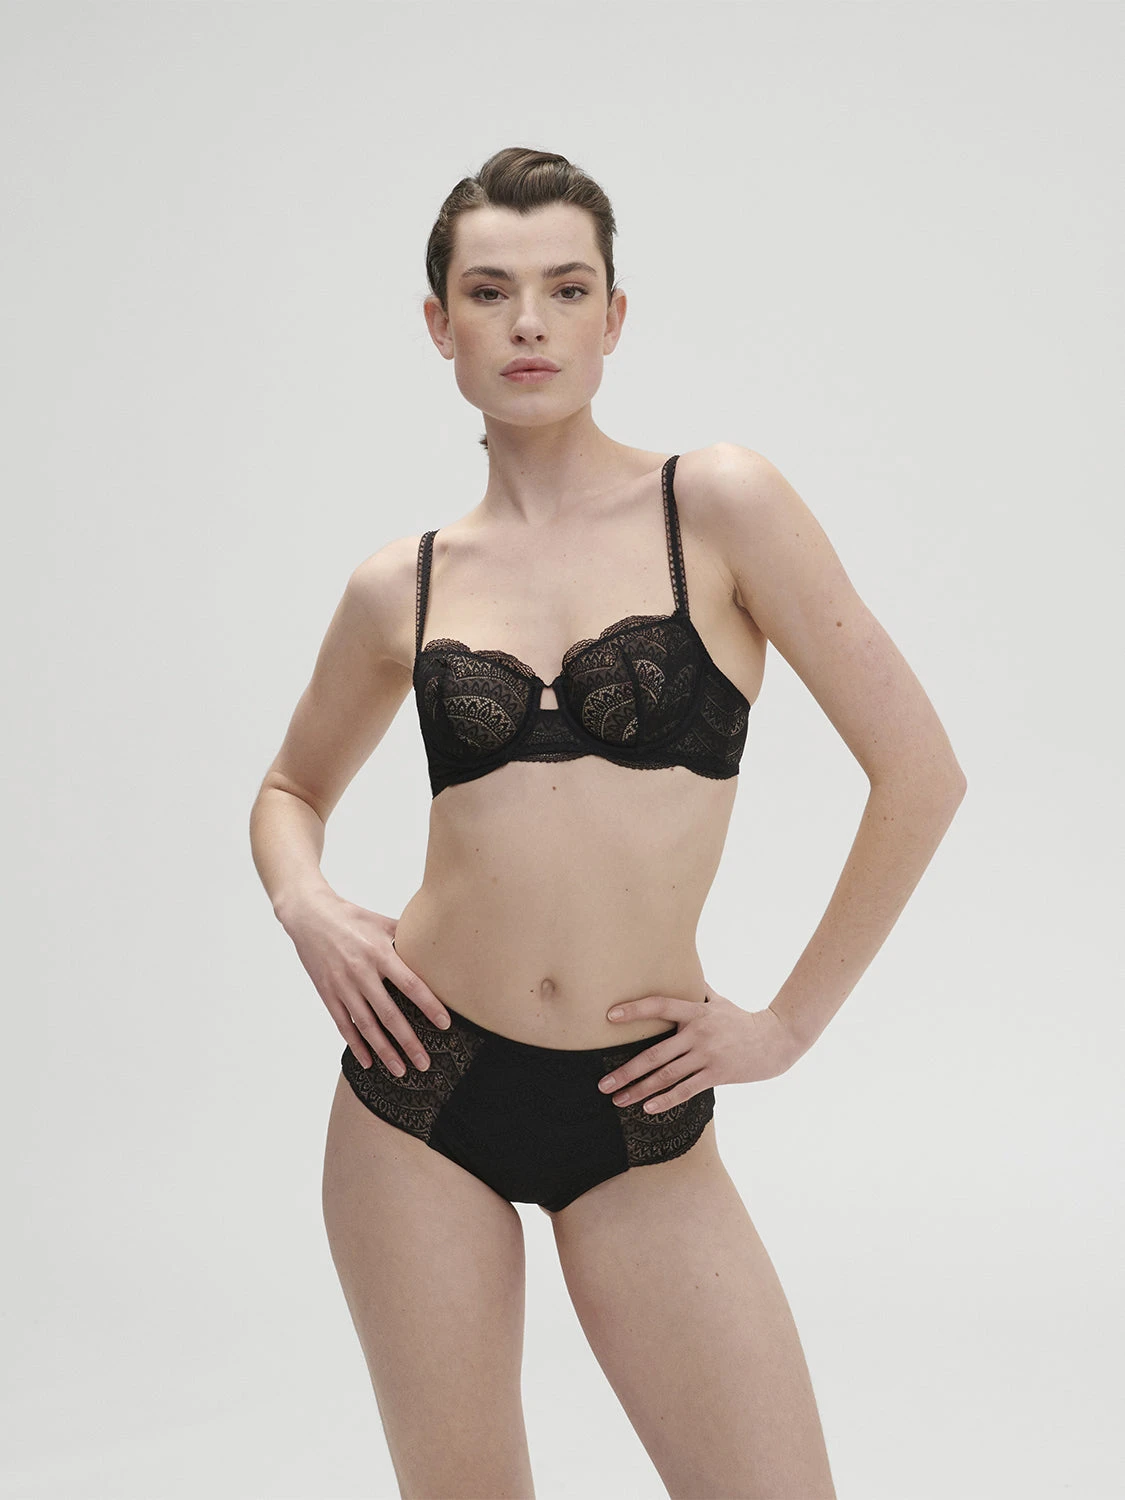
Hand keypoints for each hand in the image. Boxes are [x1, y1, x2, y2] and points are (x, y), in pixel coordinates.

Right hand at [279, 892, 451, 1074]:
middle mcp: (361, 972)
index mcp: (380, 953)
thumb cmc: (351, 917)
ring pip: (367, 1026)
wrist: (309, 916)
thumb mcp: (382, 922)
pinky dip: (357, 1045)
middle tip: (425, 1063)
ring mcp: (342, 986)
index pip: (411, 984)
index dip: (429, 1006)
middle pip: (390, 1014)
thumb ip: (407, 937)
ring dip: (385, 1051)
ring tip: (401, 1070)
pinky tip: (369, 1062)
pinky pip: (344, 1025)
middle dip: (409, 1041)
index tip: (445, 1025)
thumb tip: (436, 946)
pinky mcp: (328, 994)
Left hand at [597, 983, 806, 1112]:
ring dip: (639, 1090)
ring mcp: (707, 1055)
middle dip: (625, 1070)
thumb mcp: (719, 1001)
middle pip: (654, 1053)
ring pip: (666, 1075)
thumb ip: (698, 990)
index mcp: (696, 1012)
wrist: (775, 1040)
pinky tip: (647, 1108)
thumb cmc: (741, 1020)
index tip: (609, 1016)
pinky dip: (666, 1100)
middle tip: (602, 1083)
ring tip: (618, 1099)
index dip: (634, 1010)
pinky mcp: (717, 1074)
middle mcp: (698, 1032)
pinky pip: (686, 1090)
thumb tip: (682, 969)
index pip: (660, 1006)